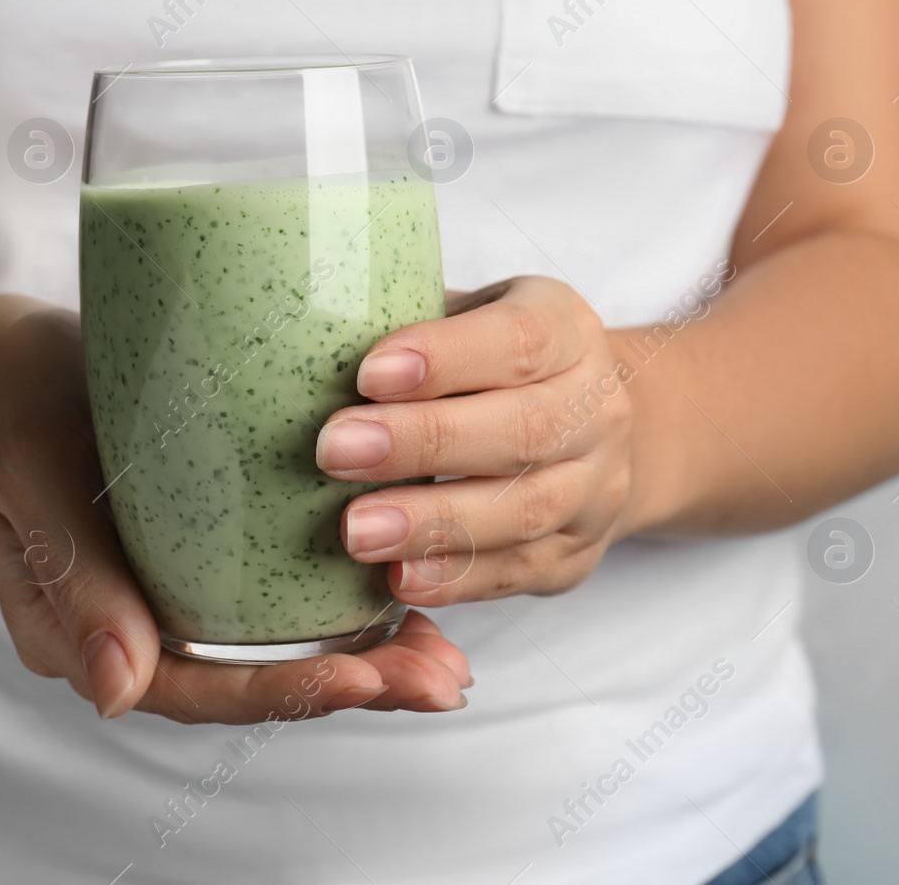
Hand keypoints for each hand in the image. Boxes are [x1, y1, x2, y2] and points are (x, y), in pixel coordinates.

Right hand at [0, 298, 471, 722]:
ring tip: (452, 660)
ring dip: (371, 656)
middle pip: (254, 682)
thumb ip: (73, 579)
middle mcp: (143, 634)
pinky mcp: (217, 555)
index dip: (280, 691)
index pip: (193, 689)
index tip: (360, 676)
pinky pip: (288, 595)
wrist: (20, 360)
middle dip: (353, 686)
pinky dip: (355, 597)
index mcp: (86, 640)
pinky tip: (420, 586)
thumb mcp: (31, 479)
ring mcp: (183, 597)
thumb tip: (119, 693)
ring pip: (282, 647)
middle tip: (442, 680)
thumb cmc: (17, 410)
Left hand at [318, 277, 634, 605]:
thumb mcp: (465, 319)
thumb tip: (302, 341)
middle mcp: (596, 409)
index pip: (519, 339)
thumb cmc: (492, 365)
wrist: (588, 429)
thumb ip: (407, 322)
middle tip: (336, 451)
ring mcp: (594, 488)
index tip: (368, 372)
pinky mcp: (576, 554)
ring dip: (434, 524)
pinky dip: (457, 579)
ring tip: (356, 532)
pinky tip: (398, 579)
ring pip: (524, 510)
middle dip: (424, 442)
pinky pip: (519, 572)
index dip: (446, 357)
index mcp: (565, 329)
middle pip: (523, 429)